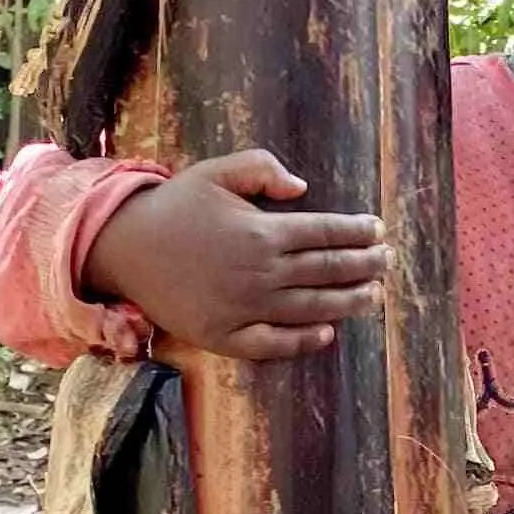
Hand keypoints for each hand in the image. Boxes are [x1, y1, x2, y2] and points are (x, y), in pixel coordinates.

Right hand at [82, 150, 386, 361]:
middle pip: (327, 271)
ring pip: (311, 309)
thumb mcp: (216, 171)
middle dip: (365, 265)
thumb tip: (303, 187)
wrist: (126, 247)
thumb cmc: (175, 206)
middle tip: (388, 262)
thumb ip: (263, 169)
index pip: (326, 233)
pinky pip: (274, 344)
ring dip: (348, 303)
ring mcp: (244, 308)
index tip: (379, 231)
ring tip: (374, 296)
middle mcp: (260, 272)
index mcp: (262, 231)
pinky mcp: (224, 335)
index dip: (358, 232)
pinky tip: (326, 334)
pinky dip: (304, 341)